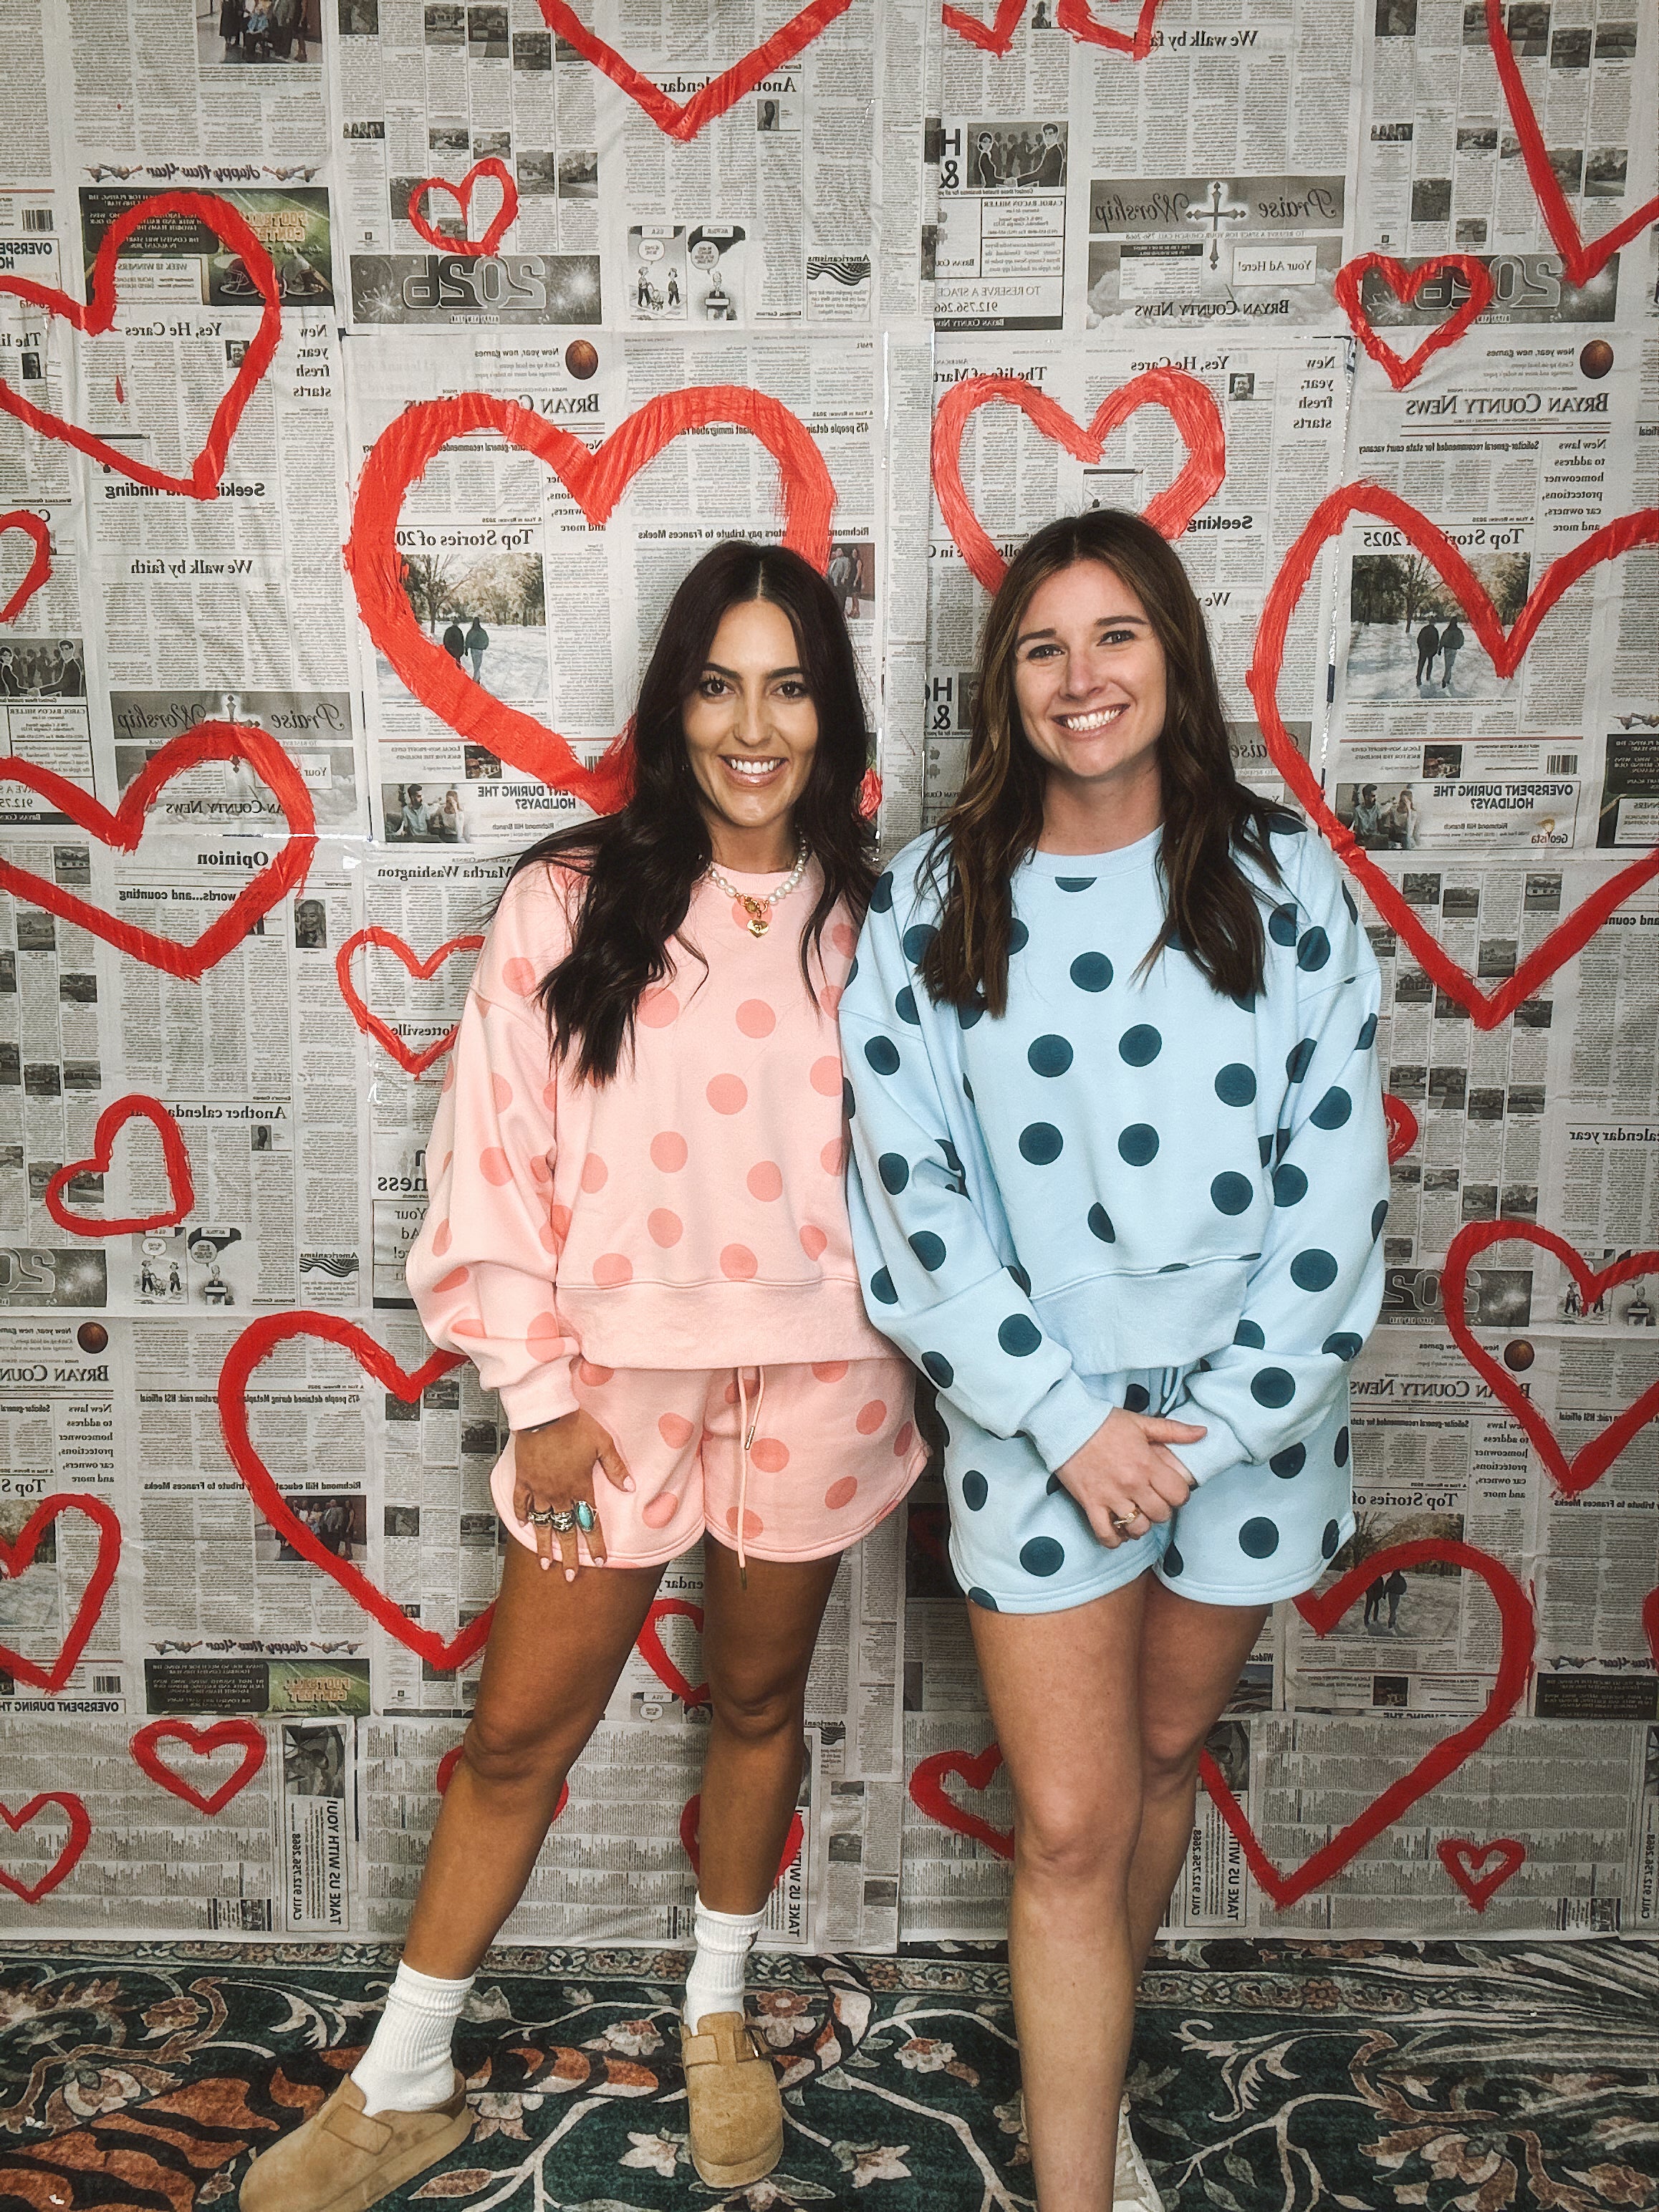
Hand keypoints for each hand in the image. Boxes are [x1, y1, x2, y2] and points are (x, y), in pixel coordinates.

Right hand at [512, 1409, 632, 1579]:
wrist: (545, 1413)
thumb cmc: (574, 1424)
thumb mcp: (603, 1444)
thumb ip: (616, 1468)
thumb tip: (630, 1488)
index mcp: (580, 1486)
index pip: (590, 1522)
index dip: (596, 1543)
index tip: (600, 1561)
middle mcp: (559, 1493)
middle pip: (565, 1530)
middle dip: (569, 1556)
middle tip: (569, 1576)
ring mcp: (539, 1488)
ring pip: (542, 1523)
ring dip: (544, 1544)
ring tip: (545, 1562)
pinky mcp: (524, 1479)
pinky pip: (521, 1502)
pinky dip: (522, 1515)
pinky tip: (523, 1525)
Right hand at [1054, 1407, 1205, 1549]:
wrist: (1066, 1424)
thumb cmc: (1104, 1422)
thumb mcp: (1141, 1423)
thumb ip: (1174, 1430)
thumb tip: (1203, 1432)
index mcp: (1147, 1463)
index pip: (1178, 1495)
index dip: (1179, 1495)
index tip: (1171, 1490)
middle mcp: (1131, 1483)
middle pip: (1161, 1514)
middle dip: (1161, 1510)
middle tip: (1153, 1501)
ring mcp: (1110, 1496)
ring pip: (1137, 1528)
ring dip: (1140, 1526)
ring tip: (1136, 1515)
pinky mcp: (1090, 1504)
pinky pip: (1106, 1534)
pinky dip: (1114, 1539)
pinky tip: (1118, 1531)